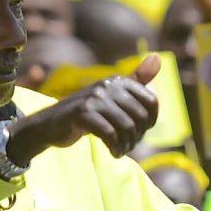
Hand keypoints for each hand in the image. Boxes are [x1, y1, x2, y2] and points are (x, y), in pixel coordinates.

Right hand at [8, 53, 161, 160]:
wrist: (52, 124)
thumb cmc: (88, 111)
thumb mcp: (113, 95)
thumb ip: (136, 79)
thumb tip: (158, 57)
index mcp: (118, 80)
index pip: (152, 102)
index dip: (150, 122)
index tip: (139, 132)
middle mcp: (107, 85)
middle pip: (140, 117)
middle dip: (137, 137)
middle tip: (128, 145)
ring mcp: (94, 97)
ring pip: (126, 127)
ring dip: (127, 145)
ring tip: (121, 150)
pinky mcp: (82, 112)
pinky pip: (110, 134)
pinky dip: (115, 148)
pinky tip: (113, 153)